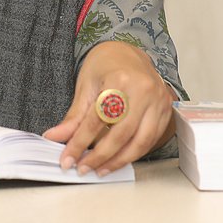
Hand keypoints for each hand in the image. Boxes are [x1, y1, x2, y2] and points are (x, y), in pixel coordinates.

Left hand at [42, 41, 174, 176]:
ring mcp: (159, 101)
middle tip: (83, 168)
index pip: (97, 120)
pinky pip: (151, 140)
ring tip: (100, 169)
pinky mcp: (166, 110)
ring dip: (119, 161)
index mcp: (120, 80)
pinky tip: (118, 159)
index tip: (68, 158)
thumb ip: (74, 116)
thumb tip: (55, 138)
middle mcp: (143, 91)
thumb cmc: (106, 66)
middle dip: (100, 157)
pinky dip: (134, 153)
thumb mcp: (86, 86)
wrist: (128, 53)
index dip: (80, 143)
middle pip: (121, 134)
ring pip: (140, 142)